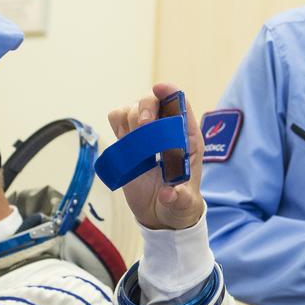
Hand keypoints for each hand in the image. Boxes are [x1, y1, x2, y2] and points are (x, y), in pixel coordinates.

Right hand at [107, 82, 204, 230]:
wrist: (161, 215)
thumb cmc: (179, 205)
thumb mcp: (184, 205)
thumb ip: (179, 199)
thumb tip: (169, 194)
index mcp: (187, 139)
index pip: (180, 105)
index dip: (170, 92)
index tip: (159, 89)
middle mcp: (166, 132)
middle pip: (154, 101)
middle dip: (146, 108)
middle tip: (143, 127)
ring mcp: (146, 135)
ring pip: (134, 108)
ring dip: (130, 118)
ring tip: (133, 141)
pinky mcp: (128, 142)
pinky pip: (118, 119)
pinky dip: (117, 123)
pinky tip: (122, 140)